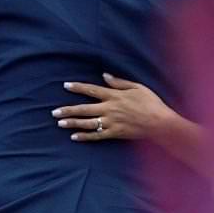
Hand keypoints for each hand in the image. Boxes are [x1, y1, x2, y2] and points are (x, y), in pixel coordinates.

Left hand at [52, 74, 176, 142]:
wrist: (160, 122)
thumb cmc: (151, 103)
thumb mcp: (137, 87)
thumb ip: (119, 82)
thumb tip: (105, 76)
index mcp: (114, 96)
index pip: (92, 90)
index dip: (78, 87)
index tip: (66, 86)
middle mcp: (109, 109)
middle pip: (84, 108)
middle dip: (68, 110)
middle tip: (53, 111)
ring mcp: (111, 122)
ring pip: (87, 123)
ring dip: (72, 123)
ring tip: (59, 123)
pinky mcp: (114, 133)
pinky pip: (96, 135)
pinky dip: (84, 136)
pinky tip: (73, 137)